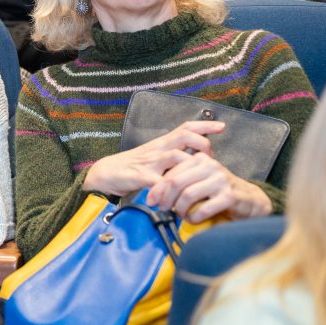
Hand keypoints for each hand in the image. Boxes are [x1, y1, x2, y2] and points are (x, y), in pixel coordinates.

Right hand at [83, 121, 225, 195]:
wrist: (103, 174)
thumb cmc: (129, 168)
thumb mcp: (152, 157)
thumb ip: (170, 157)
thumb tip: (192, 160)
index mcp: (160, 144)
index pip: (184, 128)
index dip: (204, 125)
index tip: (221, 126)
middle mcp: (157, 149)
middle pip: (184, 137)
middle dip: (203, 145)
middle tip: (212, 158)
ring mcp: (149, 162)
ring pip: (175, 157)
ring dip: (190, 167)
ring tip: (198, 180)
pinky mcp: (140, 177)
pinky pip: (160, 182)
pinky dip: (171, 190)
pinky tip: (180, 199)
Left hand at [147, 151, 272, 222]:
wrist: (251, 200)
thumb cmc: (219, 191)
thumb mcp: (200, 180)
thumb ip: (181, 181)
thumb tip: (154, 193)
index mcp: (199, 159)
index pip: (171, 173)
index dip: (157, 188)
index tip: (150, 200)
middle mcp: (210, 166)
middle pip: (176, 183)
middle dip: (165, 199)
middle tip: (162, 209)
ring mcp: (220, 180)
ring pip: (188, 195)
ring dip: (179, 209)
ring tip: (180, 215)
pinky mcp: (229, 196)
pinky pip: (203, 209)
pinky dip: (194, 217)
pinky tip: (193, 220)